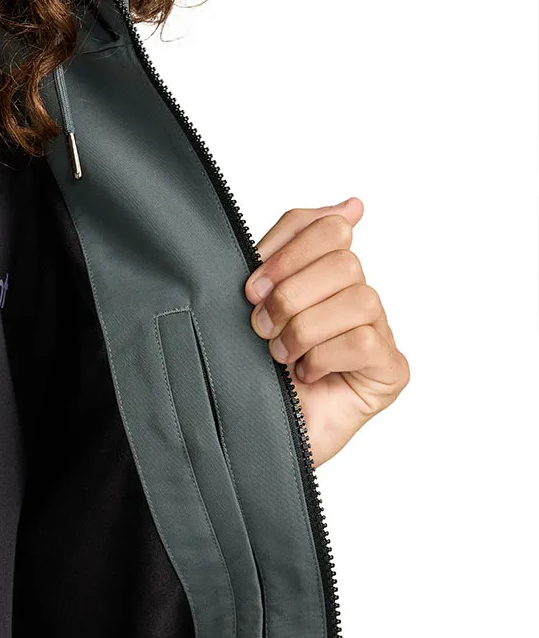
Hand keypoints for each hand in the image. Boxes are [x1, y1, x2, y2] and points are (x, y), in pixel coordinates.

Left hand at [244, 198, 408, 466]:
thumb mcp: (257, 304)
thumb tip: (353, 203)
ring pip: (358, 298)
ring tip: (281, 355)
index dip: (286, 249)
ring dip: (305, 328)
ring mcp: (378, 333)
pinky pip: (366, 340)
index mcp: (323, 275)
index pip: (326, 226)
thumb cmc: (252, 371)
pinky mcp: (389, 370)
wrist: (248, 434)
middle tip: (260, 327)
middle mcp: (355, 297)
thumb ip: (285, 253)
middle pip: (342, 259)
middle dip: (289, 294)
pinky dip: (325, 356)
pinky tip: (306, 374)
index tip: (253, 285)